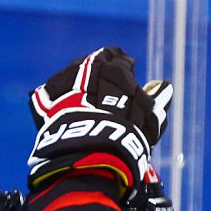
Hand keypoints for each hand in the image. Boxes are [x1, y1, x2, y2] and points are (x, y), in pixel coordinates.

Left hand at [27, 47, 173, 189]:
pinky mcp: (46, 100)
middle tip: (100, 87)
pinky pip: (47, 95)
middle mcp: (88, 68)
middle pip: (92, 62)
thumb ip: (156, 100)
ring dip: (74, 82)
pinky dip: (52, 100)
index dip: (121, 67)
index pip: (118, 57)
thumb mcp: (149, 119)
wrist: (91, 153)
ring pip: (69, 74)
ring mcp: (65, 82)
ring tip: (78, 99)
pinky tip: (58, 112)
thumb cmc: (127, 135)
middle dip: (96, 72)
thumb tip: (164, 86)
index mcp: (115, 68)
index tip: (124, 77)